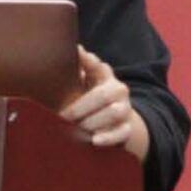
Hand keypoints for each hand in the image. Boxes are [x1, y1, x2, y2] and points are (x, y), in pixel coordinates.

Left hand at [63, 46, 149, 162]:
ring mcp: (125, 109)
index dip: (87, 61)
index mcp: (104, 75)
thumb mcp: (80, 84)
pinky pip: (122, 133)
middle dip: (81, 108)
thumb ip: (77, 70)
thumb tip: (75, 49)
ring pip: (114, 113)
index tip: (76, 56)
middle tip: (64, 116)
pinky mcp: (127, 129)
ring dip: (92, 122)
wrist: (109, 124)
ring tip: (77, 129)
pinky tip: (95, 140)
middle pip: (103, 95)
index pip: (97, 65)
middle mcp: (118, 90)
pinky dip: (109, 138)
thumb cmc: (87, 101)